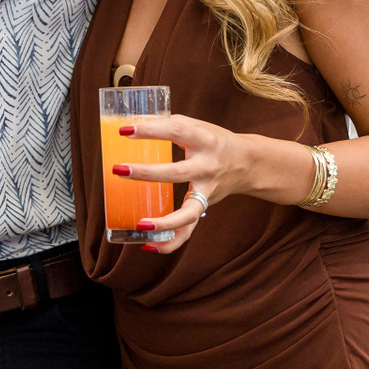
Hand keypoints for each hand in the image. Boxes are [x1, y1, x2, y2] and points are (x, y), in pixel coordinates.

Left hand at [110, 113, 287, 253]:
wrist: (249, 163)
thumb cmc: (215, 141)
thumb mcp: (198, 126)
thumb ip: (170, 125)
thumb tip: (132, 124)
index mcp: (204, 140)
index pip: (176, 131)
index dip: (151, 130)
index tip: (124, 131)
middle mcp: (207, 166)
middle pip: (177, 173)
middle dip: (147, 173)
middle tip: (119, 170)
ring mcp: (208, 191)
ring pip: (188, 212)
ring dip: (164, 222)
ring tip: (140, 224)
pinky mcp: (205, 206)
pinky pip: (190, 229)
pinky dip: (171, 241)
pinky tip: (150, 244)